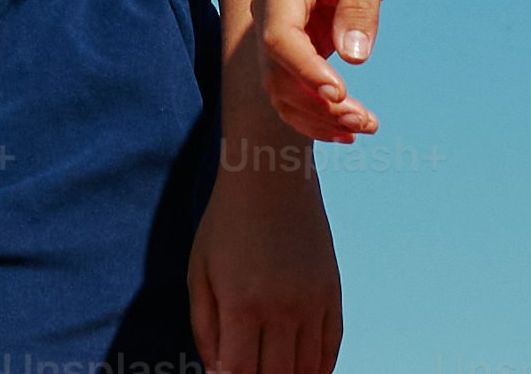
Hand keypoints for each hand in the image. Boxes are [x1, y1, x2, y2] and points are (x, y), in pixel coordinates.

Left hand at [189, 144, 344, 373]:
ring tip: (272, 368)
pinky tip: (303, 371)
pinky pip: (330, 348)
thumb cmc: (225, 224)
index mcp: (241, 303)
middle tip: (249, 368)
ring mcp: (312, 302)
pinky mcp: (332, 293)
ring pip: (306, 369)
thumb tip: (216, 373)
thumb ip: (204, 328)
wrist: (271, 176)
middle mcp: (281, 308)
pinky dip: (318, 369)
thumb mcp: (198, 272)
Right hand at [258, 0, 401, 143]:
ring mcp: (283, 31)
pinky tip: (348, 129)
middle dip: (316, 104)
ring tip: (363, 127)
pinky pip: (297, 88)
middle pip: (277, 73)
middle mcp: (274, 11)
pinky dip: (318, 112)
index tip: (341, 94)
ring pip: (282, 89)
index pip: (279, 38)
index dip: (305, 71)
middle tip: (363, 121)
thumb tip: (354, 56)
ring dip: (317, 116)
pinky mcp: (299, 46)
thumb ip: (359, 8)